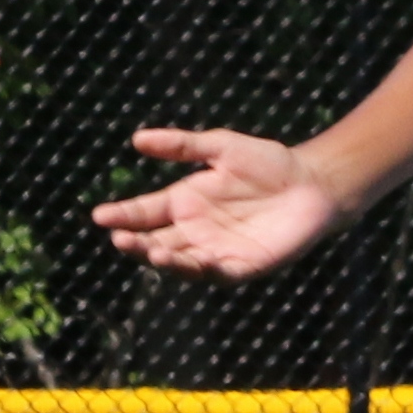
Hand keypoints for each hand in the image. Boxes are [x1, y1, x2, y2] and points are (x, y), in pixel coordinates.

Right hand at [91, 127, 345, 280]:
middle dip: (137, 242)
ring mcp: (217, 250)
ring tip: (150, 251)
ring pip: (181, 261)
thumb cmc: (269, 163)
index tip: (99, 215)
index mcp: (186, 201)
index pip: (146, 212)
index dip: (123, 215)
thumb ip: (182, 145)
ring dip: (164, 259)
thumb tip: (137, 140)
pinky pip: (216, 272)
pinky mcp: (243, 265)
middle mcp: (196, 229)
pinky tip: (188, 261)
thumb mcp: (221, 147)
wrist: (312, 183)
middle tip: (119, 238)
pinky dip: (201, 269)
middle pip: (157, 241)